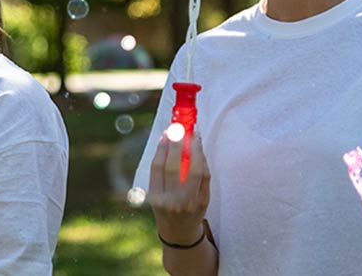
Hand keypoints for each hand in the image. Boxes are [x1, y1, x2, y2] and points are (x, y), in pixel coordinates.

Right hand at [146, 130, 210, 245]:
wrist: (180, 232)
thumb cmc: (165, 207)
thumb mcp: (156, 193)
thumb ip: (160, 171)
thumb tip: (166, 139)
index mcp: (156, 198)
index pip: (157, 168)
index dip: (162, 148)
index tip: (165, 133)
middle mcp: (172, 201)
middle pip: (174, 167)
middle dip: (177, 145)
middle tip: (179, 129)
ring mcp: (189, 202)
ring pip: (194, 171)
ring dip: (195, 149)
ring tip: (194, 136)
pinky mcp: (204, 201)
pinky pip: (205, 176)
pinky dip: (203, 160)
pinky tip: (200, 150)